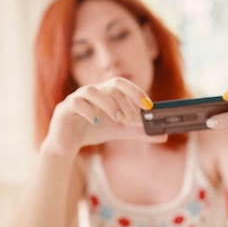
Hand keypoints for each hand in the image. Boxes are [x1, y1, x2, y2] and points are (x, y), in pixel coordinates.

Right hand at [41, 77, 166, 154]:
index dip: (136, 92)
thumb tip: (163, 136)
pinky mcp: (64, 109)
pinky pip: (76, 103)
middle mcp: (92, 91)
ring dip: (108, 104)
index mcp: (105, 92)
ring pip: (92, 91)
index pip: (122, 83)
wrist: (67, 143)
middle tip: (132, 119)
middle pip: (111, 86)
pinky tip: (96, 122)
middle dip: (125, 101)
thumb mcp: (120, 131)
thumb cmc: (94, 130)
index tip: (148, 106)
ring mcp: (77, 98)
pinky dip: (88, 111)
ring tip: (117, 119)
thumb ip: (140, 132)